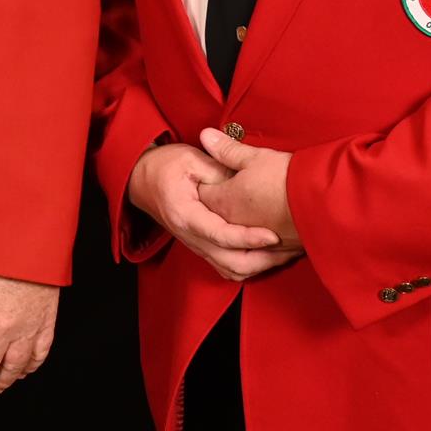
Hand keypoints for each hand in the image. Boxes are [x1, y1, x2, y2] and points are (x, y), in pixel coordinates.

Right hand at [128, 140, 293, 281]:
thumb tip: (248, 177)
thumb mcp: (191, 159)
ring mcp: (196, 245)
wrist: (141, 180)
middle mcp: (190, 237)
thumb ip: (220, 169)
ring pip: (232, 270)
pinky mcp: (202, 248)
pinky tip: (269, 255)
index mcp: (185, 215)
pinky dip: (251, 266)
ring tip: (286, 253)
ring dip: (260, 266)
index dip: (248, 237)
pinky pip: (229, 267)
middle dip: (264, 260)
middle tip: (289, 247)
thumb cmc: (165, 167)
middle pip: (231, 263)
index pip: (220, 234)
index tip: (273, 235)